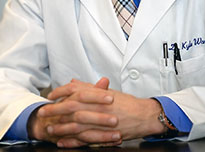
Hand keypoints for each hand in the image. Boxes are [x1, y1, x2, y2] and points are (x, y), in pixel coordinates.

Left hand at [40, 79, 166, 146]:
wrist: (142, 115)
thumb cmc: (126, 103)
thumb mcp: (107, 91)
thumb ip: (88, 87)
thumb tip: (73, 82)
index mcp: (97, 95)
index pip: (75, 91)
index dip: (60, 92)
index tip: (51, 95)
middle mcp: (97, 107)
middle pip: (71, 108)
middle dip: (55, 110)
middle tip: (42, 113)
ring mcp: (99, 122)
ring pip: (75, 125)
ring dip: (60, 127)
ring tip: (50, 130)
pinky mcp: (102, 136)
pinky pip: (84, 140)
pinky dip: (72, 141)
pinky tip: (63, 142)